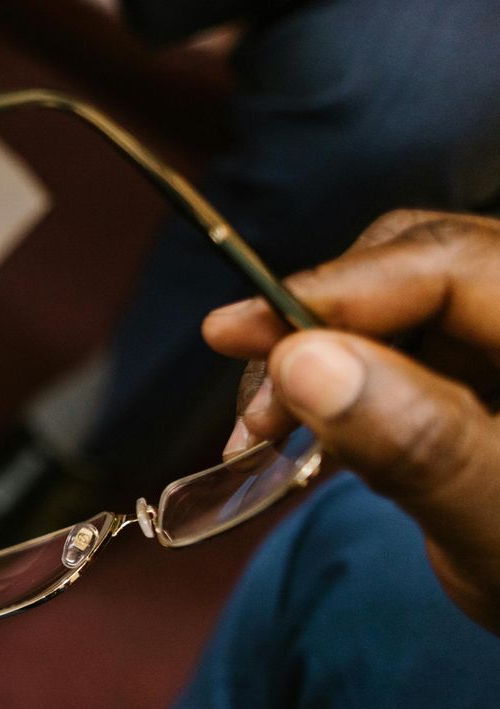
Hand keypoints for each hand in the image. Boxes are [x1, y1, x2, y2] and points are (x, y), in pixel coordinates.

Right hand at [203, 211, 499, 629]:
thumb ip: (422, 444)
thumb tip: (303, 361)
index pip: (453, 264)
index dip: (336, 289)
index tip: (234, 331)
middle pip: (426, 264)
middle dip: (324, 324)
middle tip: (258, 403)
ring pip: (408, 301)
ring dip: (326, 357)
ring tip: (272, 432)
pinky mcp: (496, 367)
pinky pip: (414, 342)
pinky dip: (352, 382)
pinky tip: (320, 437)